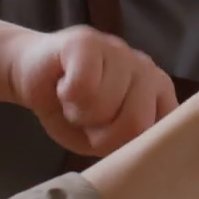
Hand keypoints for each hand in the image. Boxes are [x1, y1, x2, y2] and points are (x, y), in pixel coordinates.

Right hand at [5, 26, 177, 155]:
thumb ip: (129, 144)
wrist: (34, 75)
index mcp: (159, 96)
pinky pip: (83, 86)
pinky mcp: (88, 42)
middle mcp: (148, 71)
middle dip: (101, 135)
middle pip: (136, 124)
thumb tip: (139, 155)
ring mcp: (121, 53)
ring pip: (105, 105)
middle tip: (86, 120)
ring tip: (74, 101)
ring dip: (79, 114)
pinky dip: (66, 96)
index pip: (163, 135)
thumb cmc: (74, 110)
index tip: (107, 138)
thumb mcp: (105, 139)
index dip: (127, 148)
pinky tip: (63, 86)